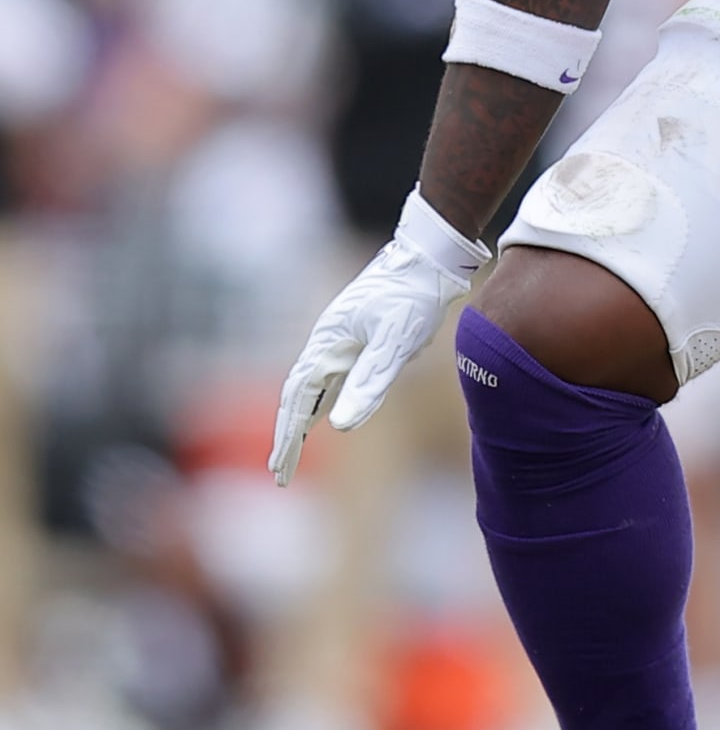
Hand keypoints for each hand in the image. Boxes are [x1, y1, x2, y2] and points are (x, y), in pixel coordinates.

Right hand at [269, 191, 487, 486]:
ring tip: (290, 453)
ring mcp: (340, 340)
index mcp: (327, 342)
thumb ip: (369, 383)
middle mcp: (327, 342)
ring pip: (312, 388)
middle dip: (287, 435)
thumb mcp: (395, 342)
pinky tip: (323, 416)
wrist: (429, 257)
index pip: (298, 399)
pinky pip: (331, 378)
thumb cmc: (413, 295)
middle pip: (297, 396)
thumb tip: (340, 428)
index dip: (288, 435)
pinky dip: (320, 402)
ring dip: (300, 421)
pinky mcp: (357, 339)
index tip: (280, 468)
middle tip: (280, 472)